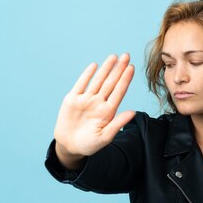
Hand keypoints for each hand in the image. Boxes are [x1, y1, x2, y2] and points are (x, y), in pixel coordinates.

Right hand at [53, 53, 135, 167]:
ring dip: (106, 68)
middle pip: (110, 83)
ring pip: (97, 81)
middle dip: (118, 69)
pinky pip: (81, 84)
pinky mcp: (72, 99)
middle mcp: (98, 103)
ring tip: (114, 57)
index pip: (119, 92)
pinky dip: (87, 75)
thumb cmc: (89, 144)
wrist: (69, 146)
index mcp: (108, 112)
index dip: (125, 80)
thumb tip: (133, 112)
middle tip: (126, 55)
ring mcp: (86, 100)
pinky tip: (95, 65)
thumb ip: (118, 124)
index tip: (131, 68)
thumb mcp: (105, 137)